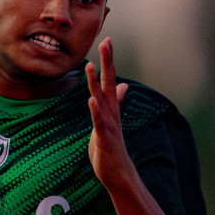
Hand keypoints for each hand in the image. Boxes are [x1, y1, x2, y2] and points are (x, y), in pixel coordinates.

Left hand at [85, 38, 132, 190]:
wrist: (118, 174)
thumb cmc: (112, 148)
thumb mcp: (112, 121)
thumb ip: (116, 102)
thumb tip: (124, 85)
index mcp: (112, 109)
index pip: (110, 80)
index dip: (108, 61)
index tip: (107, 40)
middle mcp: (112, 113)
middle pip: (109, 83)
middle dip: (107, 63)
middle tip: (106, 42)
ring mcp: (109, 126)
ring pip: (102, 100)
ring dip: (96, 83)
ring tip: (90, 66)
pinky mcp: (104, 139)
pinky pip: (99, 123)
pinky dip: (96, 112)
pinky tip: (91, 100)